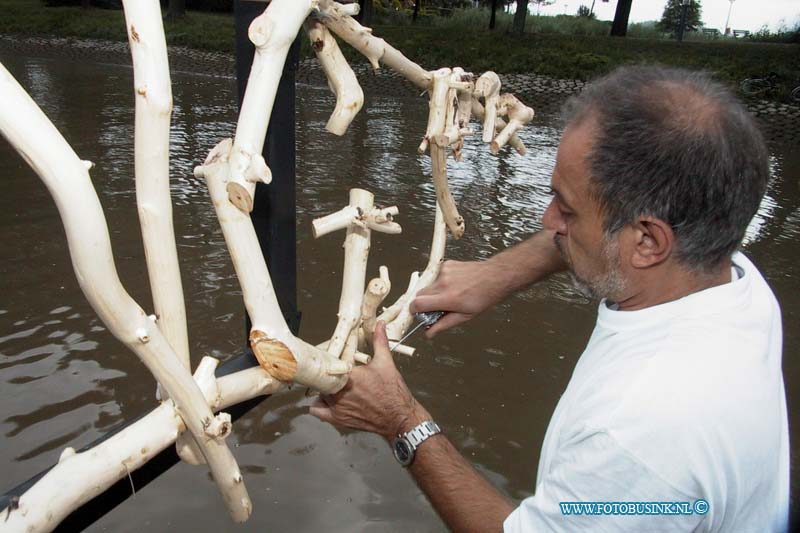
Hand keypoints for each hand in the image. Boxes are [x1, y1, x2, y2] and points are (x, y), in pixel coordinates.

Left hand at [310, 322, 429, 439]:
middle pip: (322, 378)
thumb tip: (380, 324)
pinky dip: (317, 406)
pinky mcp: (338, 419)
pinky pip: (317, 411)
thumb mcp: (386, 362)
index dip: (328, 360)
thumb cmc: (393, 391)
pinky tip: (323, 400)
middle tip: (331, 371)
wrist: (399, 416)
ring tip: (330, 384)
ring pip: (318, 393)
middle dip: (326, 374)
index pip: (329, 363)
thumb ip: (380, 341)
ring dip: (323, 388)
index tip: (330, 357)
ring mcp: (337, 406)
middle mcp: (340, 391)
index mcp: (350, 375)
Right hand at [410, 259, 507, 337]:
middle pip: (419, 294)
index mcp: (448, 298)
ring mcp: (444, 272)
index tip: (417, 314)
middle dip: (424, 303)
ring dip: (434, 292)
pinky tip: (454, 284)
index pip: (418, 304)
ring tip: (450, 294)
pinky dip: (441, 282)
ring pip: (428, 285)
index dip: (413, 310)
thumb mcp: (466, 316)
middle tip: (437, 307)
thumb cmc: (484, 296)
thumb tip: (429, 333)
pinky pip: (436, 276)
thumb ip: (444, 324)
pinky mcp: (446, 265)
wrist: (495, 276)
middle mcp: (443, 284)